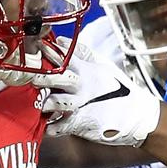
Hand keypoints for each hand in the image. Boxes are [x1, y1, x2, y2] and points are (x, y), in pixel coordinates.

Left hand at [40, 43, 162, 146]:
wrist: (138, 116)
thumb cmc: (118, 89)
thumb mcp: (103, 66)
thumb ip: (81, 53)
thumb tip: (59, 39)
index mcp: (86, 70)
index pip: (64, 57)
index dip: (48, 52)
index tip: (35, 46)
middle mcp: (82, 86)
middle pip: (56, 77)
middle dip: (41, 76)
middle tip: (28, 76)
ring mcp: (81, 105)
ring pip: (56, 102)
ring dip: (44, 103)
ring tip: (38, 103)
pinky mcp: (81, 123)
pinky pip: (61, 126)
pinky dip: (51, 128)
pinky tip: (45, 126)